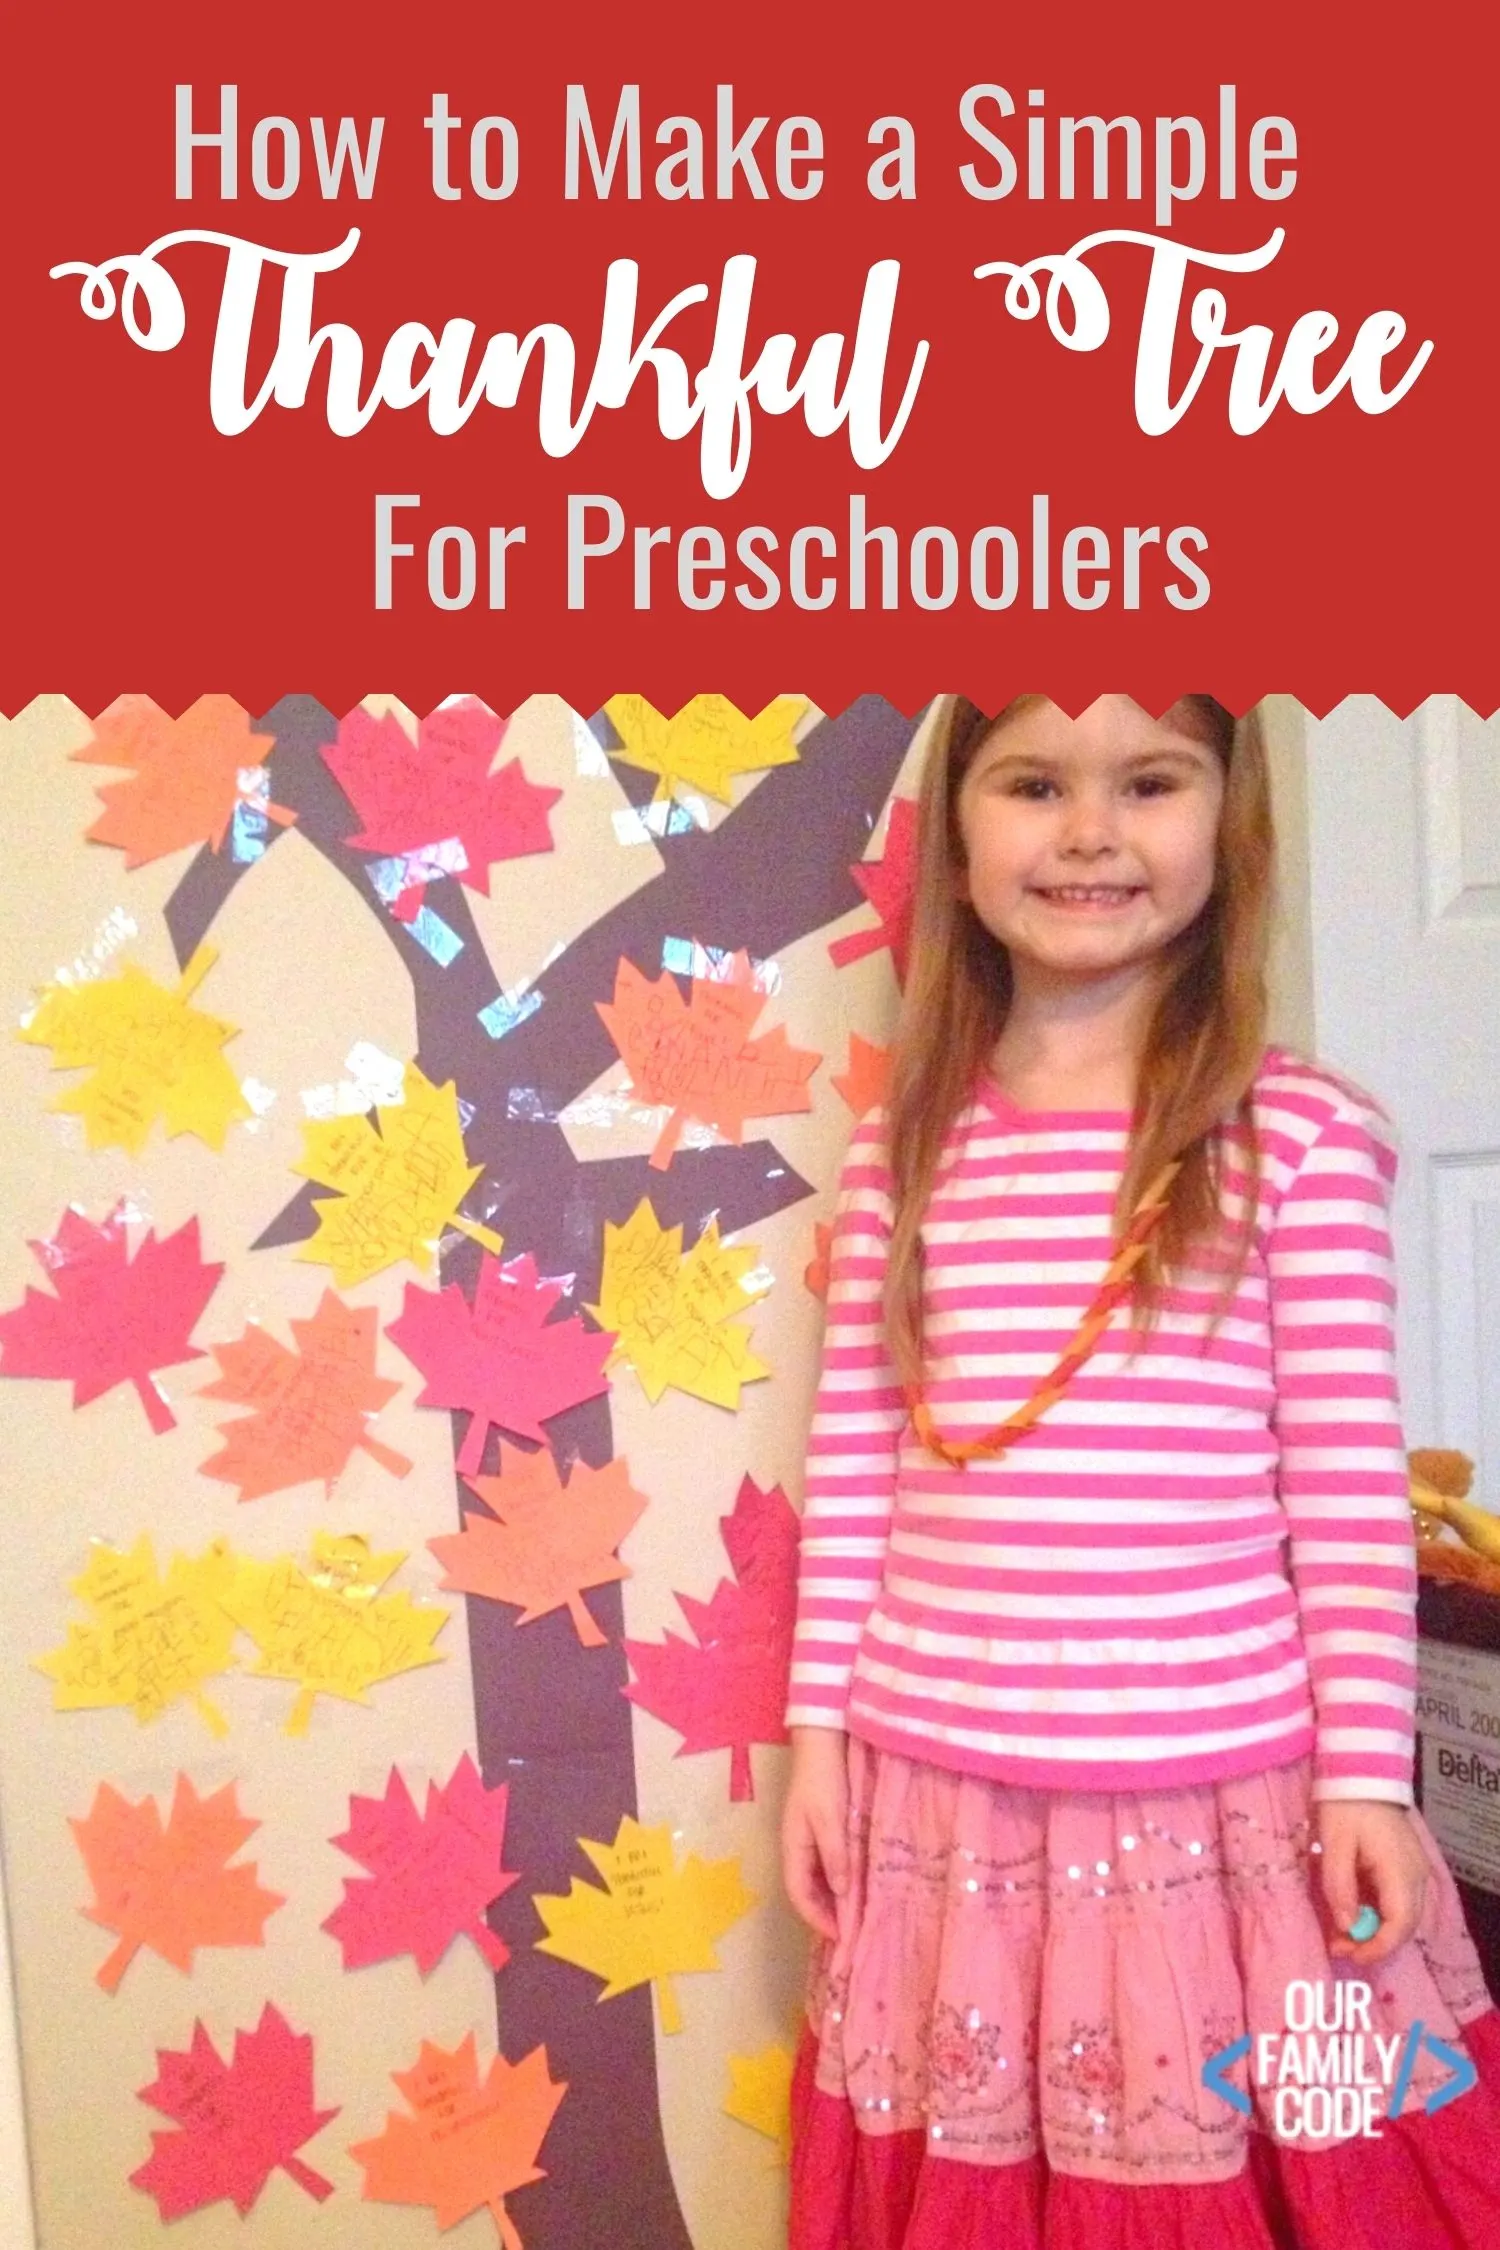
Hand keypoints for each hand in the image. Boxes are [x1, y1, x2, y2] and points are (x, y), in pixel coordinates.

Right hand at [781, 1726, 850, 1942]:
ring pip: (818, 1880)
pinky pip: (828, 1865)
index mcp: (793, 1847)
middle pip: (807, 1891)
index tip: (840, 1936)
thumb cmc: (823, 1780)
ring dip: (833, 1900)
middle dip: (826, 1915)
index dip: (817, 1918)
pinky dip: (840, 1881)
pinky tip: (857, 1886)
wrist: (822, 1743)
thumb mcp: (830, 1818)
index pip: (799, 1894)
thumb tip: (840, 1893)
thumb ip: (835, 1855)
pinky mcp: (823, 1830)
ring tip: (857, 1917)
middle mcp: (798, 1848)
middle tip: (852, 1934)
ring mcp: (809, 1839)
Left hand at [1316, 1799, 1427, 1966]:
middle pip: (1405, 1926)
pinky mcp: (1408, 1867)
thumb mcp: (1335, 1844)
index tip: (1351, 1955)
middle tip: (1339, 1948)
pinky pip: (1399, 1902)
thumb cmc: (1346, 1806)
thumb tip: (1347, 1926)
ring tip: (1341, 1935)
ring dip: (1376, 1932)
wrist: (1363, 1773)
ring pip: (1403, 1917)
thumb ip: (1340, 1886)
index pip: (1400, 1924)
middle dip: (1374, 1944)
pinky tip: (1354, 1914)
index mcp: (1400, 1871)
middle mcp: (1416, 1876)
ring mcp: (1416, 1871)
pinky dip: (1379, 1914)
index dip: (1378, 1947)